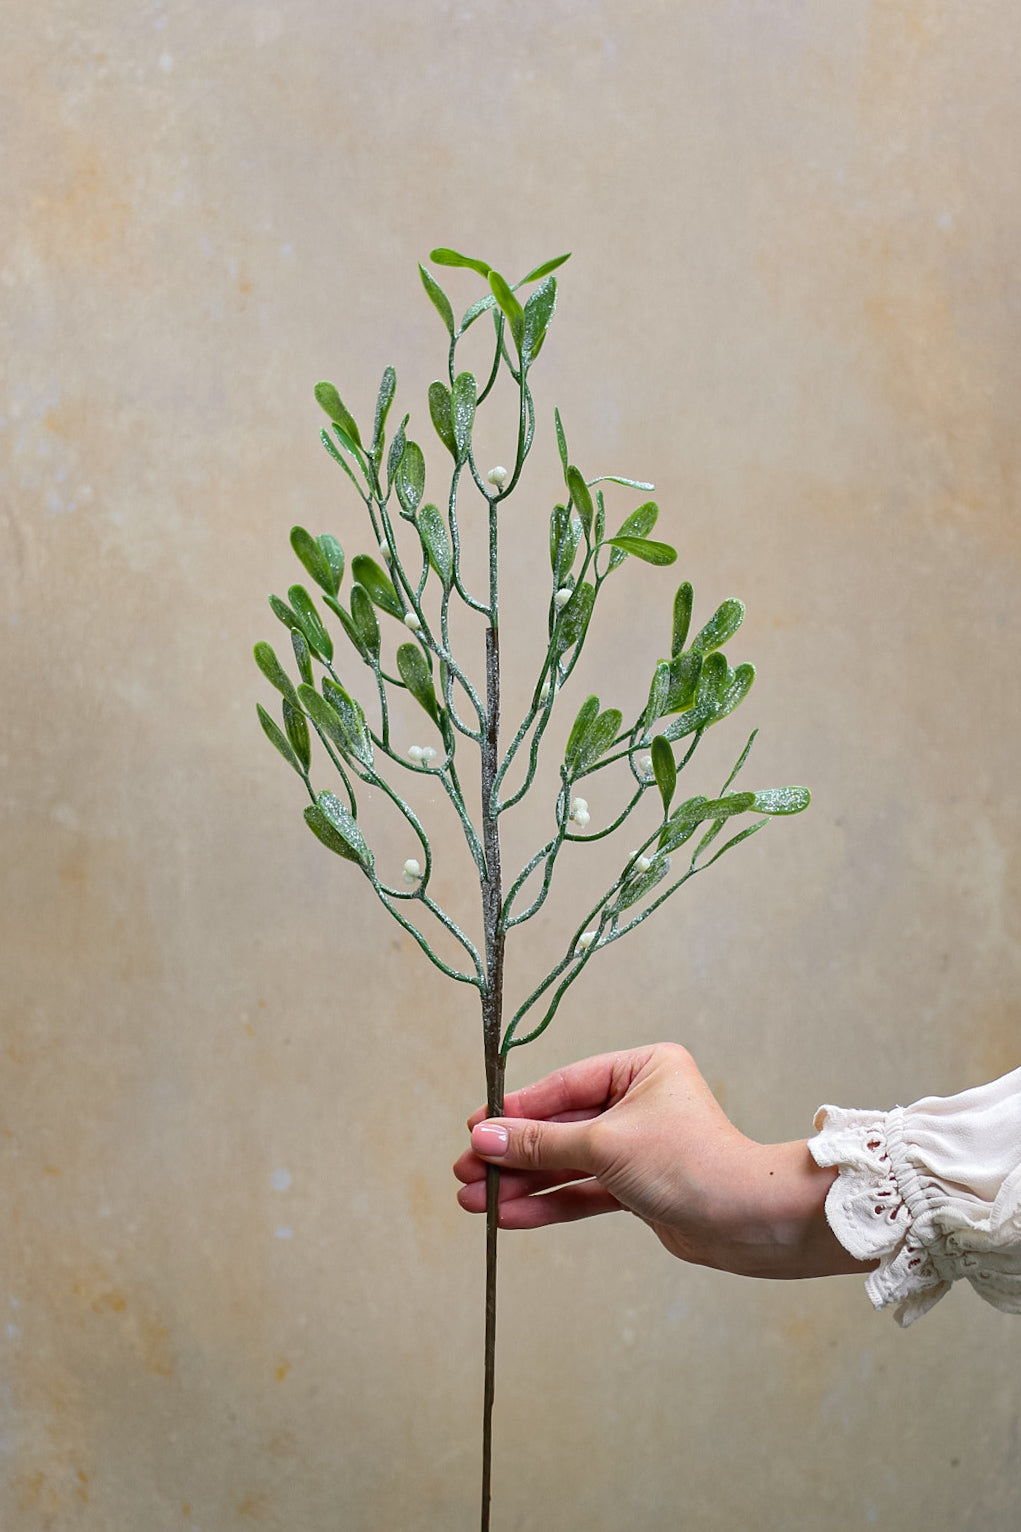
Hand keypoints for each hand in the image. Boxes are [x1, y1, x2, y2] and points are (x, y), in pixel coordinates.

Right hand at [454, 1042, 871, 1279]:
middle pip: (561, 1126)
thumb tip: (483, 1138)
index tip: (475, 1129)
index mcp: (643, 1068)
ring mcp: (639, 1147)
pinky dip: (548, 1202)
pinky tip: (510, 1215)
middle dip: (513, 1153)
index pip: (565, 1085)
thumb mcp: (604, 1146)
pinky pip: (583, 1191)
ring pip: (567, 1163)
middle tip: (465, 1171)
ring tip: (474, 1200)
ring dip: (523, 1182)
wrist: (747, 1223)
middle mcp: (641, 1102)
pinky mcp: (639, 1187)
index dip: (517, 1110)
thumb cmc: (691, 1164)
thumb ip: (540, 1144)